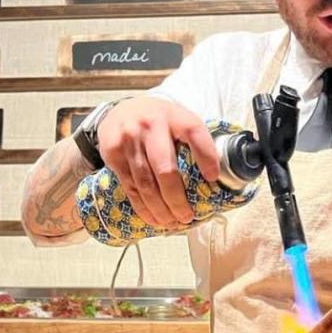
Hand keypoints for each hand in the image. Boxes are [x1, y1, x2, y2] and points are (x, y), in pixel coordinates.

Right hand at [97, 98, 218, 227]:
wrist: (120, 109)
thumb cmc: (158, 121)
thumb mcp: (177, 119)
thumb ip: (193, 139)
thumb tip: (218, 176)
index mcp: (175, 115)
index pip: (194, 133)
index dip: (206, 156)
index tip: (213, 177)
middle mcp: (151, 125)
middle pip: (166, 169)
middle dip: (177, 199)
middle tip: (187, 216)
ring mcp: (130, 139)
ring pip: (146, 183)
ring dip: (160, 209)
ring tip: (172, 222)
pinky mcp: (113, 153)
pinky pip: (130, 186)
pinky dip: (142, 207)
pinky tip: (153, 218)